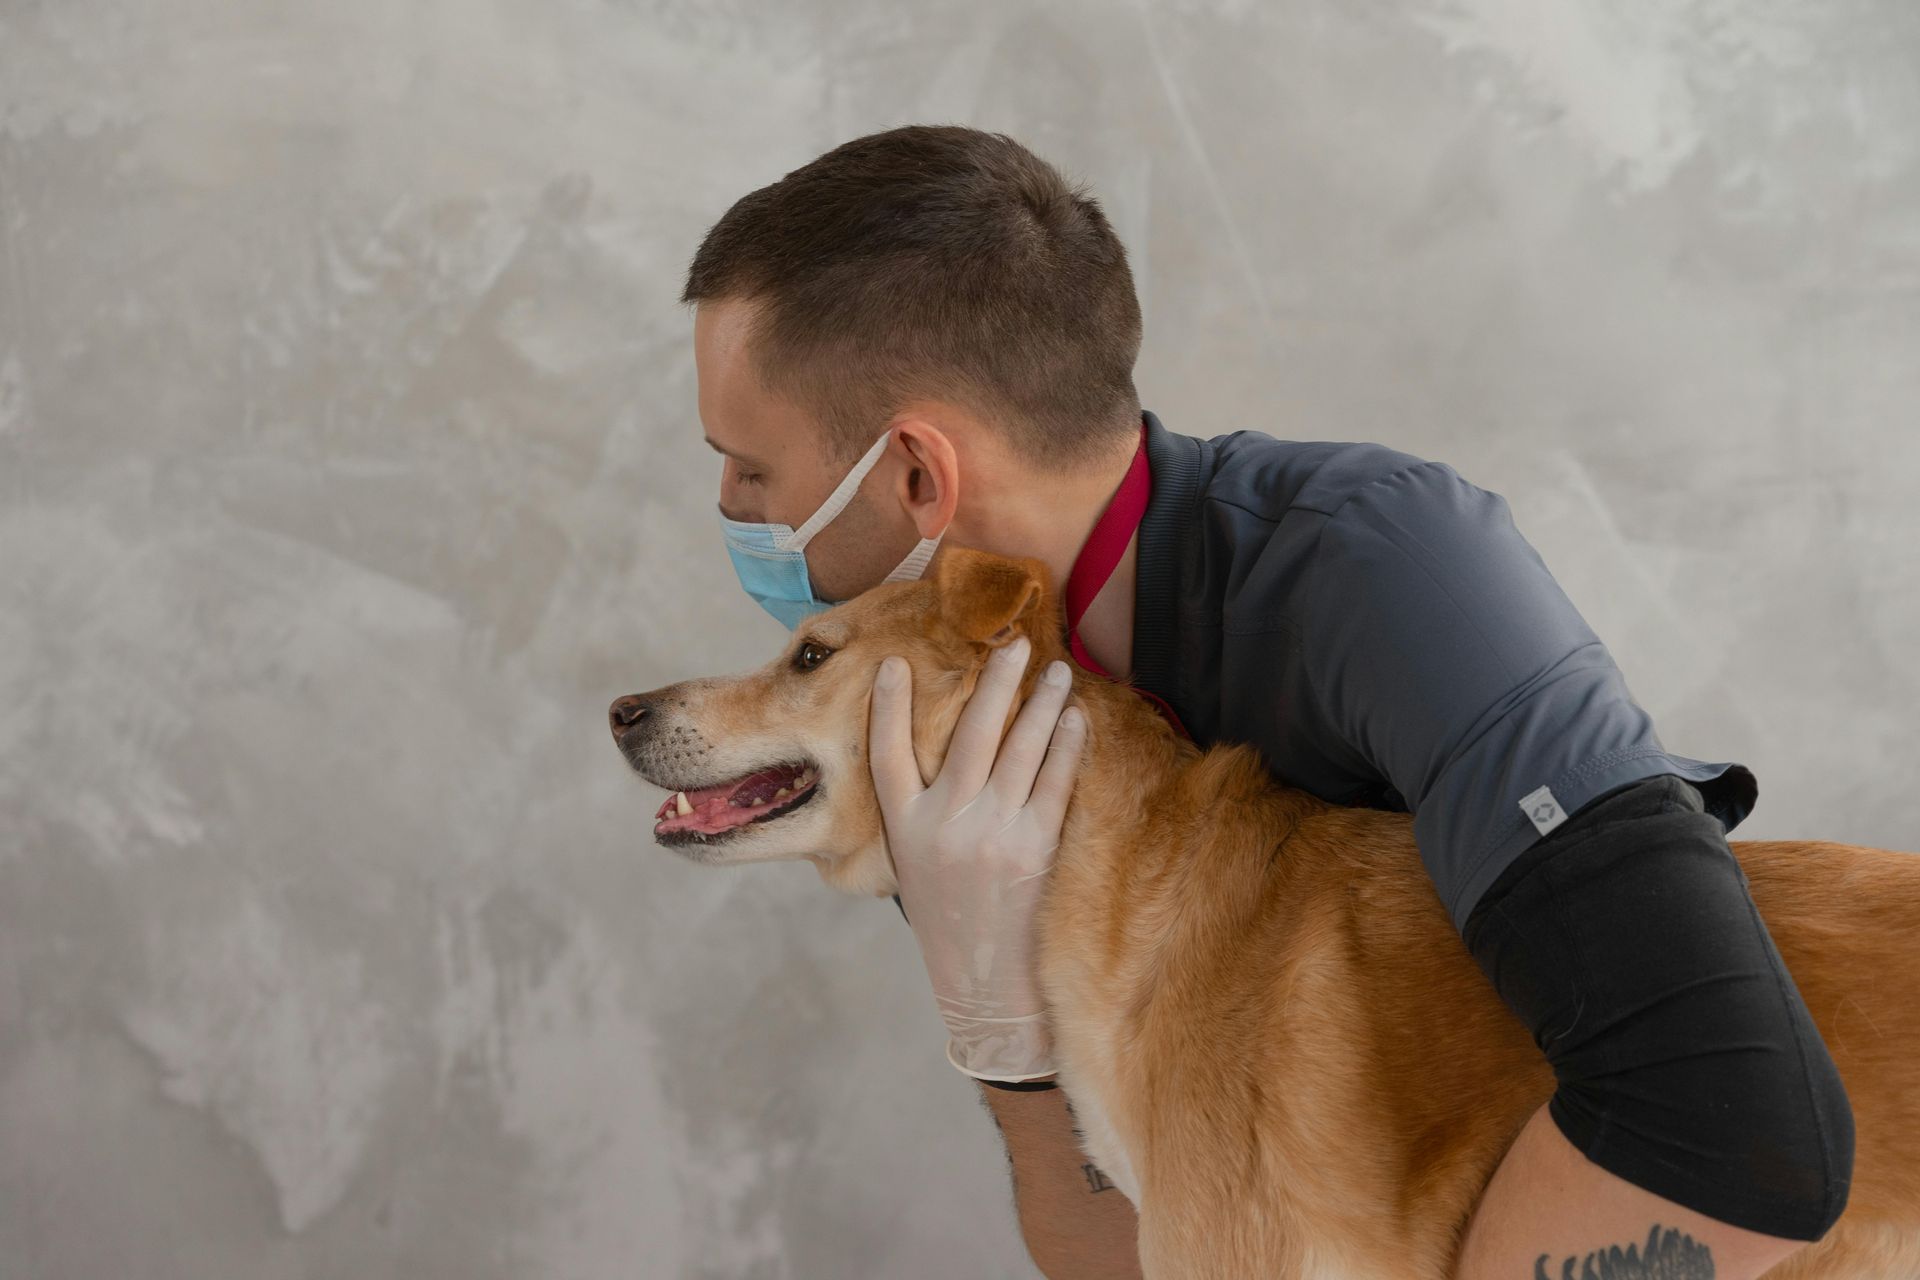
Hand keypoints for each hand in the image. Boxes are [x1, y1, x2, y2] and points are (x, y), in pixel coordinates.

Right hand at [868, 635, 1087, 1081]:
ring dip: (1041, 704)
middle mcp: (944, 825)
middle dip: (993, 684)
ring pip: (1020, 749)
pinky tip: (1075, 720)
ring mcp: (991, 833)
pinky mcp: (1035, 848)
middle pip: (968, 735)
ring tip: (1057, 673)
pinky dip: (1067, 745)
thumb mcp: (916, 870)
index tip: (896, 664)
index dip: (890, 707)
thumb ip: (924, 816)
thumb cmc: (952, 923)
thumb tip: (953, 754)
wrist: (986, 990)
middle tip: (1014, 646)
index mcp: (905, 829)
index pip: (887, 754)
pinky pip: (1056, 781)